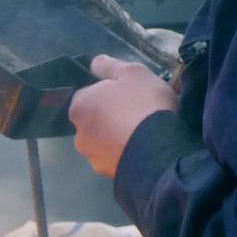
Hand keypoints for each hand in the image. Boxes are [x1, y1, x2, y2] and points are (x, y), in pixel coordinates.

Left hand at [68, 55, 177, 176]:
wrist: (158, 150)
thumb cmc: (143, 104)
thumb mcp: (132, 73)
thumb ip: (110, 66)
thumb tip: (94, 62)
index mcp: (79, 107)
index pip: (88, 94)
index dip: (109, 92)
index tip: (128, 93)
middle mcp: (78, 134)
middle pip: (95, 119)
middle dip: (111, 116)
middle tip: (138, 112)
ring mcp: (92, 158)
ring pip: (104, 141)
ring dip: (118, 136)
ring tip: (143, 132)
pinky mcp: (108, 174)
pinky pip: (117, 157)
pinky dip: (126, 152)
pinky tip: (143, 148)